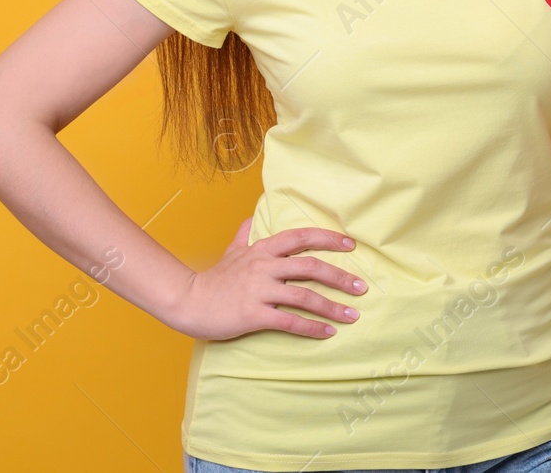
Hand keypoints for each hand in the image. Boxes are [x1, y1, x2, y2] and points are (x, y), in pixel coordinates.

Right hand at [171, 217, 367, 340]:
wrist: (188, 301)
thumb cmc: (213, 279)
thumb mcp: (231, 252)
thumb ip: (244, 234)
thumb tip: (252, 218)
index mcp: (262, 250)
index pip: (301, 237)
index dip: (328, 238)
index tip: (351, 245)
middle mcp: (264, 267)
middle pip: (311, 267)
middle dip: (340, 277)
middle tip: (361, 288)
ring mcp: (259, 290)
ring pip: (304, 296)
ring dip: (332, 306)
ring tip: (352, 315)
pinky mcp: (254, 314)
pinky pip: (290, 321)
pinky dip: (312, 327)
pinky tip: (328, 332)